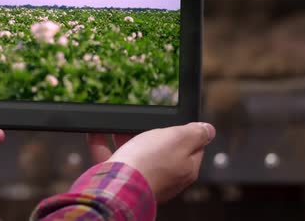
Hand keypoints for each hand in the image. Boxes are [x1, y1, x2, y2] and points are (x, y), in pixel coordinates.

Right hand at [88, 122, 214, 202]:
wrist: (118, 185)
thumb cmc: (150, 163)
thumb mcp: (179, 139)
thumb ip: (196, 133)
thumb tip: (209, 130)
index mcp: (185, 168)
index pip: (193, 147)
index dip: (184, 132)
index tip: (174, 121)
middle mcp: (165, 177)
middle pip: (162, 150)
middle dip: (152, 134)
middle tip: (145, 120)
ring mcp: (142, 179)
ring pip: (135, 154)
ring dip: (125, 137)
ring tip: (118, 123)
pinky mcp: (120, 180)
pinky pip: (111, 159)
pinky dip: (102, 145)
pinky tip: (95, 133)